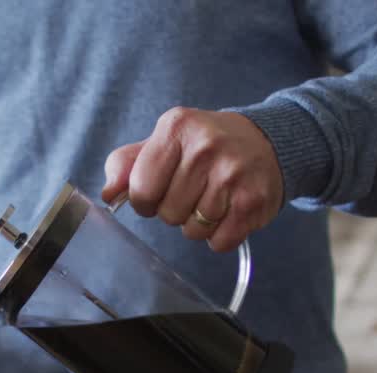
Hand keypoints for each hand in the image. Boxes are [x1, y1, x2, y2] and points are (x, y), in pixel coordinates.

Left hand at [102, 107, 282, 252]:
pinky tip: (228, 211)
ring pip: (192, 231)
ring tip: (212, 199)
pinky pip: (219, 242)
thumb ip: (127, 164)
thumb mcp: (165, 140)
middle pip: (167, 213)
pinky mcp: (252, 202)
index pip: (141, 189)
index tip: (157, 192)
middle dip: (173, 211)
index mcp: (177, 127)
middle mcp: (206, 147)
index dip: (144, 200)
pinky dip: (220, 236)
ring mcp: (232, 175)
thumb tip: (108, 194)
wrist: (267, 142)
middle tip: (193, 191)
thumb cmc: (206, 145)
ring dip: (197, 224)